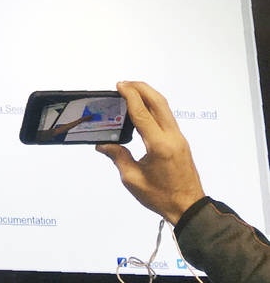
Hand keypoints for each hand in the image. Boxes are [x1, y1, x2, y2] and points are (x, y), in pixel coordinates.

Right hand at [96, 81, 204, 223]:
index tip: (119, 85)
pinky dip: (154, 106)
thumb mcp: (133, 179)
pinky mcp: (180, 142)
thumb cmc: (161, 197)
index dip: (129, 96)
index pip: (142, 113)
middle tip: (123, 84)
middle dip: (141, 88)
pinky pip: (166, 117)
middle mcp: (171, 138)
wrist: (189, 207)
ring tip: (131, 91)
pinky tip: (142, 108)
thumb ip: (118, 157)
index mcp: (159, 146)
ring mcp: (179, 138)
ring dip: (148, 95)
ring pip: (165, 108)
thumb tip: (103, 145)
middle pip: (158, 103)